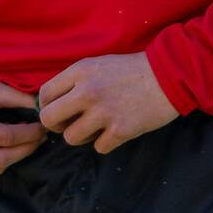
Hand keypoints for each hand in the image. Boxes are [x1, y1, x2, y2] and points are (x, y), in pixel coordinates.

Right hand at [0, 70, 47, 174]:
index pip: (3, 137)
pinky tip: (6, 147)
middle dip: (25, 149)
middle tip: (39, 138)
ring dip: (13, 157)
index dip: (28, 134)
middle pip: (0, 159)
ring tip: (26, 141)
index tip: (42, 127)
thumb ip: (13, 97)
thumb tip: (40, 107)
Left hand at [37, 52, 179, 154]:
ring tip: (96, 127)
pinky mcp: (120, 130)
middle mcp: (87, 92)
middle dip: (56, 125)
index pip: (45, 95)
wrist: (168, 75)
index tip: (57, 111)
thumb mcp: (98, 64)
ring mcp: (103, 112)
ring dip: (82, 136)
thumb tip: (53, 102)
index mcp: (80, 71)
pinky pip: (98, 147)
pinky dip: (105, 142)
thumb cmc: (132, 69)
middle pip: (49, 119)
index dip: (46, 106)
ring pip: (71, 138)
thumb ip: (75, 81)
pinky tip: (115, 130)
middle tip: (69, 124)